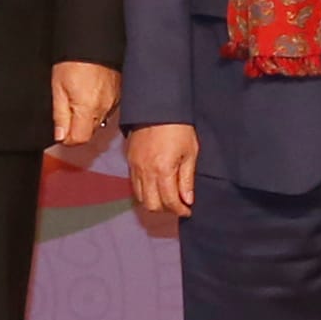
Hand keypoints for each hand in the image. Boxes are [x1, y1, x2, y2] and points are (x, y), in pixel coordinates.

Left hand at [48, 62, 119, 159]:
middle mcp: (103, 109)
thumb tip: (60, 136)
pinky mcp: (118, 95)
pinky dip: (97, 107)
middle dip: (76, 128)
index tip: (60, 130)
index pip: (78, 139)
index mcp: (87, 109)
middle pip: (89, 132)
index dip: (66, 138)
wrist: (94, 42)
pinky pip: (106, 110)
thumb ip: (59, 116)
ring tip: (78, 99)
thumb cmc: (74, 61)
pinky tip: (90, 94)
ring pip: (98, 121)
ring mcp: (113, 102)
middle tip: (66, 111)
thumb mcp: (58, 89)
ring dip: (87, 117)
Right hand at [124, 121, 201, 237]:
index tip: (187, 210)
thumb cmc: (178, 128)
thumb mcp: (190, 152)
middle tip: (178, 205)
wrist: (157, 108)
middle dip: (166, 209)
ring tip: (168, 197)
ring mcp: (135, 168)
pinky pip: (134, 185)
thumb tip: (187, 200)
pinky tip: (156, 186)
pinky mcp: (130, 162)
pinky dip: (145, 191)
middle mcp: (146, 172)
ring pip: (141, 198)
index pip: (169, 201)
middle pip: (151, 205)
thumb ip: (187, 179)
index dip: (179, 210)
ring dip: (155, 202)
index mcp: (163, 170)